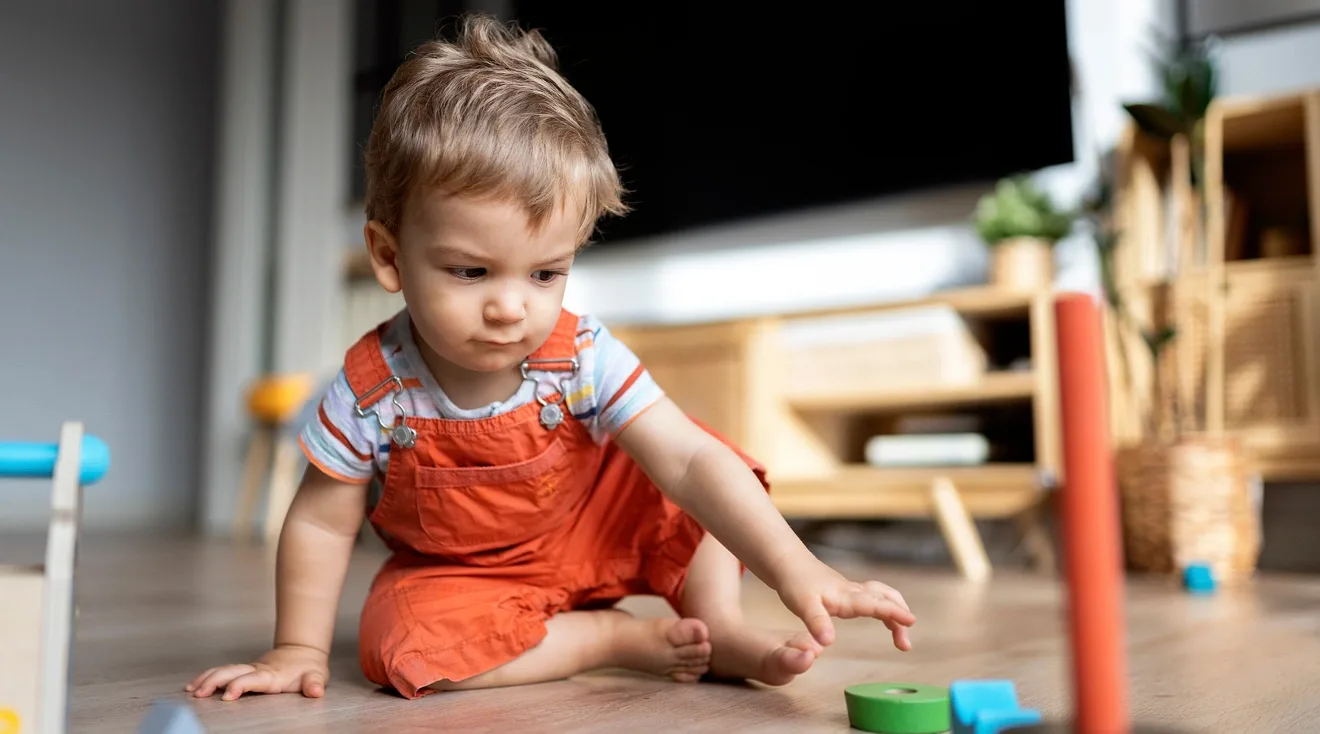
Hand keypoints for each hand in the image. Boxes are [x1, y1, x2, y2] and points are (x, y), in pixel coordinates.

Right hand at [184, 644, 329, 700]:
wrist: (303, 652)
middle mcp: (257, 670)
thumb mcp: (317, 676)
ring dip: (207, 678)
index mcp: (272, 675)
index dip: (240, 686)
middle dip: (214, 681)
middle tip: (198, 694)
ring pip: (224, 670)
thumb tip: (316, 691)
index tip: (227, 696)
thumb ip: (314, 684)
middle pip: (231, 672)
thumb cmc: (308, 668)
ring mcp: (249, 669)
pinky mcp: (244, 670)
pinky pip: (223, 672)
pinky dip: (207, 676)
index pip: (252, 679)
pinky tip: (194, 685)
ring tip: (191, 690)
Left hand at [773, 556, 914, 650]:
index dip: (894, 613)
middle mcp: (853, 592)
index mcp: (846, 597)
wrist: (788, 563)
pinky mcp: (848, 592)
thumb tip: (829, 642)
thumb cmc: (795, 583)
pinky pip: (875, 599)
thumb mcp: (802, 606)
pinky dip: (886, 608)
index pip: (876, 604)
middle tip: (905, 645)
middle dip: (900, 618)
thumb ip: (816, 623)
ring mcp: (852, 591)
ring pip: (883, 597)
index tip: (910, 621)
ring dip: (896, 612)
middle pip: (886, 599)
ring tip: (902, 636)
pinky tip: (886, 620)